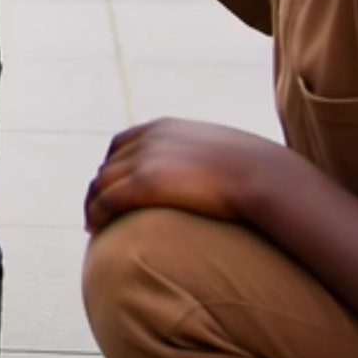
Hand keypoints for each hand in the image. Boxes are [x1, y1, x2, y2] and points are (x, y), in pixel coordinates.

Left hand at [84, 118, 290, 234]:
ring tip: (92, 224)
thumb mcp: (225, 159)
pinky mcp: (145, 183)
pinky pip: (107, 200)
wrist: (265, 175)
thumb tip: (220, 181)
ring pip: (102, 182)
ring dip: (92, 203)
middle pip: (108, 164)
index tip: (112, 186)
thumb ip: (210, 164)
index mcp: (166, 129)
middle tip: (97, 211)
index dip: (112, 166)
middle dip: (99, 187)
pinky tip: (95, 228)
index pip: (122, 143)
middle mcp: (149, 139)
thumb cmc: (255, 174)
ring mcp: (146, 159)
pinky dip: (96, 213)